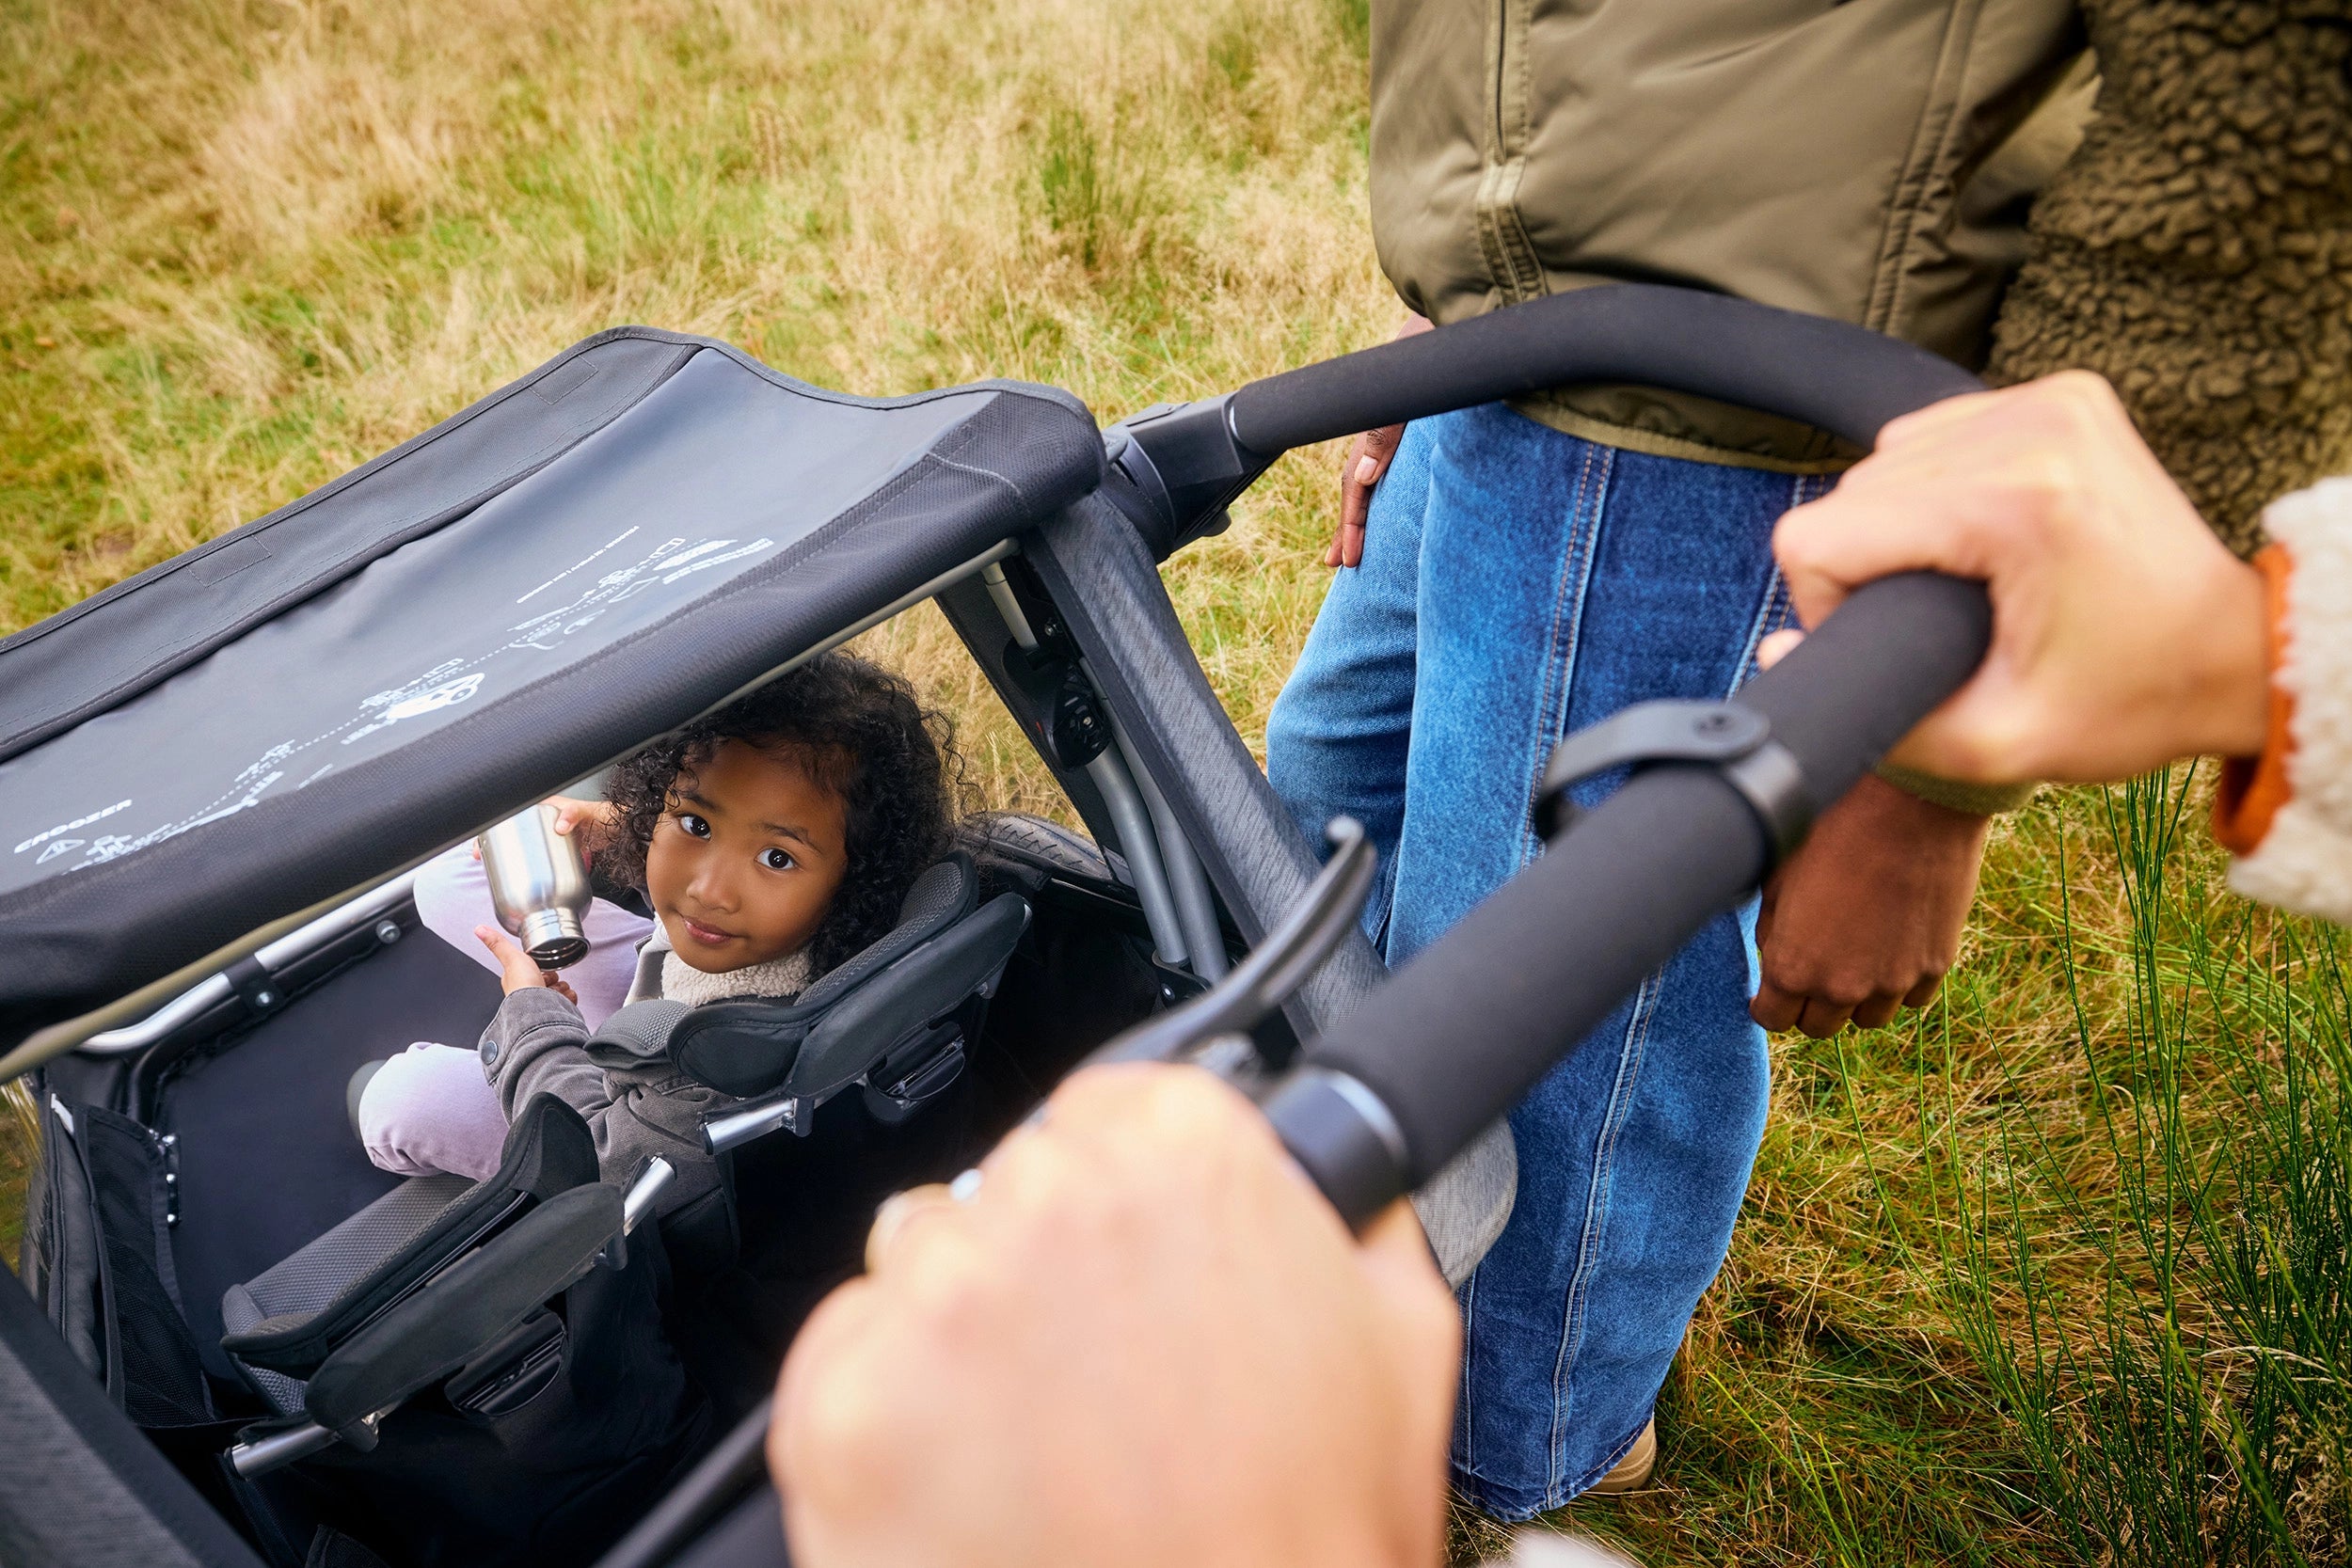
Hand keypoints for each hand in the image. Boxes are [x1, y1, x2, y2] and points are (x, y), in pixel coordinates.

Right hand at [471, 795, 615, 860]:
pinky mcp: (551, 848)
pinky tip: (513, 872)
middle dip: (489, 839)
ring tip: (488, 864)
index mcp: (542, 807)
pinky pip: (531, 853)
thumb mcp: (584, 812)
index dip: (492, 825)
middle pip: (507, 829)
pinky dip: (520, 861)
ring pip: (516, 842)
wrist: (614, 831)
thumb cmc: (599, 816)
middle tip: (479, 854)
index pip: (509, 812)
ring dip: (501, 852)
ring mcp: (544, 835)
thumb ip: (572, 814)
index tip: (481, 839)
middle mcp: (540, 820)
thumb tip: (559, 826)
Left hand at [474, 925, 577, 1002]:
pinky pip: (569, 998)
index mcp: (518, 982)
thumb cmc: (522, 987)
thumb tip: (479, 929)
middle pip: (550, 978)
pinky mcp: (557, 1012)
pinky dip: (567, 998)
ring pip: (561, 988)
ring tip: (552, 993)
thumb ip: (497, 943)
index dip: (539, 966)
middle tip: (544, 982)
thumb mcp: (511, 957)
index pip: (534, 969)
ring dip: (560, 989)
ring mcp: (543, 1005)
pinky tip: (560, 1001)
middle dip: (552, 979)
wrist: (538, 1010)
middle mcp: (529, 995)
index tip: (537, 967)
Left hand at [772, 1064, 1458, 1567]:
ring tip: (1039, 1444)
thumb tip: (1320, 1161)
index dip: (1123, 1195)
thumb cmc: (1307, 1534)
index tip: (1134, 1259)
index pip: (1104, 1107)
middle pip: (1008, 1185)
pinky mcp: (844, 1407)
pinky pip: (845, 1361)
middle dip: (1045, 1267)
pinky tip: (971, 1484)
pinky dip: (889, 1417)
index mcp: (1184, 1153)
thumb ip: (1343, 1205)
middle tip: (1100, 1379)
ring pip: (918, 1266)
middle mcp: (1048, 1201)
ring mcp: (935, 1304)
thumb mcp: (1397, 1334)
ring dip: (963, 1336)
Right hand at [1327, 313, 1432, 567]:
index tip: (1346, 561)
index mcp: (1377, 427)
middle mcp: (1382, 427)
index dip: (1351, 525)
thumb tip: (1363, 476)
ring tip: (1356, 538)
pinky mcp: (1415, 413)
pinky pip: (1391, 457)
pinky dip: (1383, 483)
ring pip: (1372, 473)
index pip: (1356, 486)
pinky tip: (1385, 491)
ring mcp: (1396, 421)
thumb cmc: (1434, 349)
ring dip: (1363, 507)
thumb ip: (1384, 429)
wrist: (1454, 313)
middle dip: (1349, 525)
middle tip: (1340, 563)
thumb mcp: (1408, 387)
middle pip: (1357, 484)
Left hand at [1751, 774, 1989, 1035]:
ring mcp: (1892, 981)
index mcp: (1793, 967)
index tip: (1771, 992)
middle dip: (1809, 1003)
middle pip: (1819, 1026)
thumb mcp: (1779, 876)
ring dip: (1855, 998)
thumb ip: (1773, 928)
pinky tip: (1891, 950)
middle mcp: (1841, 987)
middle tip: (1811, 970)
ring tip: (1854, 957)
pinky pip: (1910, 998)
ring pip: (1867, 1018)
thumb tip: (1774, 952)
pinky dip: (1898, 984)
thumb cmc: (1833, 829)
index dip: (1768, 1005)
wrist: (1909, 805)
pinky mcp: (1934, 966)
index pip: (1772, 1019)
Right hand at [1769, 372, 2268, 783]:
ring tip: (1963, 576)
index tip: (1890, 636)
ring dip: (1901, 518)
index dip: (1828, 601)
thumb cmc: (2127, 702)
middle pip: (1852, 490)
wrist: (2236, 651)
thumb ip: (1876, 722)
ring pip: (1887, 453)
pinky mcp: (2065, 391)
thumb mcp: (1994, 747)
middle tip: (1936, 617)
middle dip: (1870, 561)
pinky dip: (1940, 482)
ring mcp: (2052, 400)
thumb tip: (1777, 650)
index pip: (1822, 532)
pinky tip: (1984, 532)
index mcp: (2014, 508)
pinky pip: (1939, 429)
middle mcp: (2032, 431)